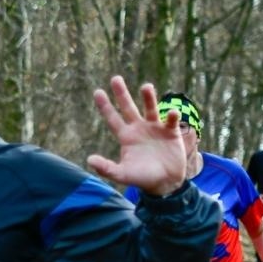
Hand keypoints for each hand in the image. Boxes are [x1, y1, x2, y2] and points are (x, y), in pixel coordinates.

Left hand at [86, 77, 186, 195]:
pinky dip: (172, 116)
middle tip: (115, 78)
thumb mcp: (122, 174)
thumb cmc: (142, 178)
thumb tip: (89, 159)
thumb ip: (106, 168)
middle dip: (122, 94)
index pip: (113, 118)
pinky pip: (171, 120)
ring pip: (150, 109)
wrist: (165, 183)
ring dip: (149, 98)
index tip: (98, 92)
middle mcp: (139, 129)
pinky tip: (172, 114)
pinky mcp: (171, 132)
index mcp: (126, 136)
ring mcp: (155, 128)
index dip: (105, 106)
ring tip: (146, 87)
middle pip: (128, 108)